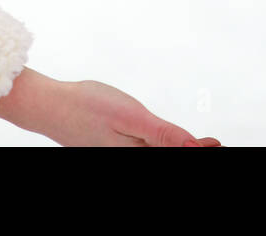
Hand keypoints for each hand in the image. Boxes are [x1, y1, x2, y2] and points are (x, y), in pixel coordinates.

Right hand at [0, 67, 221, 146]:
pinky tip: (170, 140)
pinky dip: (161, 146)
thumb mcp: (130, 115)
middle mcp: (126, 161)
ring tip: (203, 143)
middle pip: (165, 159)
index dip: (198, 152)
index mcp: (134, 158)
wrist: (48, 104)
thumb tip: (195, 147)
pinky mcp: (113, 149)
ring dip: (177, 148)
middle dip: (189, 150)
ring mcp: (119, 156)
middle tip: (215, 143)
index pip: (175, 159)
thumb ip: (163, 135)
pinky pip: (143, 151)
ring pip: (154, 155)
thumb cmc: (85, 106)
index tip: (218, 145)